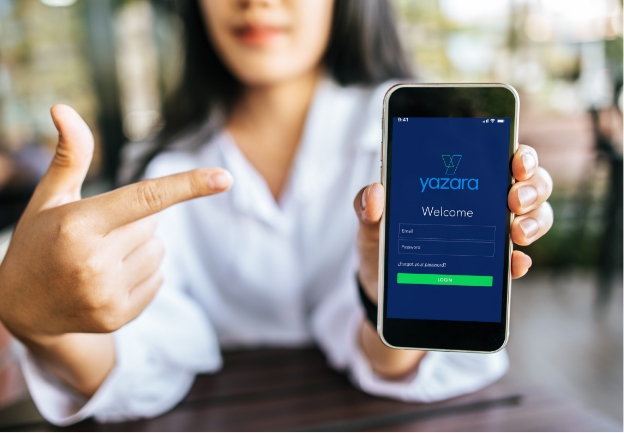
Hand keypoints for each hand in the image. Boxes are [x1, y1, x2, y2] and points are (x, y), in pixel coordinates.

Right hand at [0, 105, 232, 342]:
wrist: (20, 309)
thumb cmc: (37, 242)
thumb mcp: (49, 198)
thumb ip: (70, 156)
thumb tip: (62, 106)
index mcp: (77, 225)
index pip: (144, 197)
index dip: (188, 185)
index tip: (225, 178)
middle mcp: (93, 262)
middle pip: (153, 223)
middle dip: (133, 221)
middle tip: (96, 236)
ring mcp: (106, 294)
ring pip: (159, 250)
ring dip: (140, 247)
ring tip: (100, 258)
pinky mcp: (117, 316)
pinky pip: (159, 278)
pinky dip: (141, 273)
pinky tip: (107, 279)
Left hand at [353, 144, 552, 377]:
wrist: (382, 286)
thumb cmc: (382, 241)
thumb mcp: (371, 221)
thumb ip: (368, 204)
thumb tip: (375, 194)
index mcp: (459, 179)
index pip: (500, 156)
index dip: (519, 155)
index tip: (516, 162)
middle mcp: (485, 202)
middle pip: (530, 184)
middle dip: (532, 188)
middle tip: (514, 199)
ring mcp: (491, 234)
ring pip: (533, 218)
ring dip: (534, 222)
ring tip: (517, 232)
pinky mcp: (490, 267)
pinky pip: (515, 262)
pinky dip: (518, 262)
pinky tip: (514, 263)